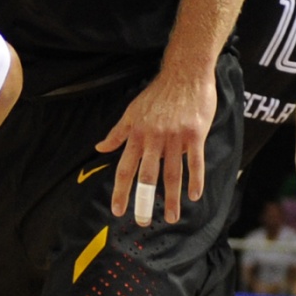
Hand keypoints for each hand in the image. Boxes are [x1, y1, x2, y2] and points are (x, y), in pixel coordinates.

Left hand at [96, 66, 214, 226]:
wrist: (185, 74)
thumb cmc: (158, 94)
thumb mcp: (132, 112)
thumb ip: (117, 133)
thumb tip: (100, 148)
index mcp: (137, 135)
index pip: (125, 168)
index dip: (120, 191)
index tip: (117, 210)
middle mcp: (154, 138)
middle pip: (147, 176)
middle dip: (143, 201)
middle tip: (142, 221)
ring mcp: (175, 137)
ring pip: (172, 173)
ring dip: (171, 198)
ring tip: (171, 218)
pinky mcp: (195, 134)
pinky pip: (195, 162)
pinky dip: (195, 180)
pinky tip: (194, 196)